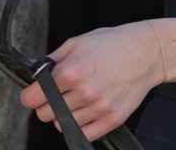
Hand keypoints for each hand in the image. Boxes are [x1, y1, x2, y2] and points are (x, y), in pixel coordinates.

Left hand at [20, 21, 164, 141]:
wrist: (146, 52)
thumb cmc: (112, 43)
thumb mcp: (77, 42)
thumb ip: (51, 59)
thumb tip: (30, 69)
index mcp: (72, 71)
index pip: (34, 98)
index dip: (30, 95)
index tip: (32, 94)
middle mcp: (84, 92)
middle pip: (45, 114)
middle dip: (46, 104)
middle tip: (57, 93)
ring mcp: (99, 107)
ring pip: (62, 125)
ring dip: (64, 114)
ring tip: (76, 97)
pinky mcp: (112, 119)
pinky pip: (83, 133)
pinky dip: (80, 124)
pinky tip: (85, 109)